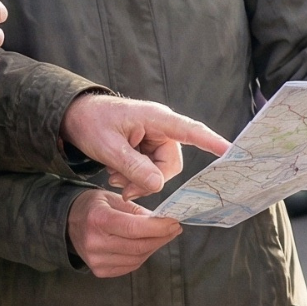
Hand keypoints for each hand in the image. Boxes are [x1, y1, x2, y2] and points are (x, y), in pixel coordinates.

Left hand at [61, 94, 229, 200]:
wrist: (75, 116)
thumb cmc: (91, 123)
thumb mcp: (108, 147)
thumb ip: (134, 167)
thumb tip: (158, 186)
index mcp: (156, 118)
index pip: (191, 131)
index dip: (212, 143)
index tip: (231, 151)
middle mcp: (162, 127)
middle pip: (171, 164)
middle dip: (149, 180)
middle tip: (124, 189)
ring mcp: (156, 137)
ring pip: (161, 171)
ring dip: (140, 180)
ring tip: (115, 178)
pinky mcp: (149, 146)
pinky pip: (152, 169)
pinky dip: (136, 177)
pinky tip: (117, 174)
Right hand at [68, 189, 183, 276]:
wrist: (67, 223)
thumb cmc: (93, 206)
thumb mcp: (113, 198)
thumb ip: (137, 210)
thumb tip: (162, 221)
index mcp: (97, 219)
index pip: (133, 228)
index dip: (158, 228)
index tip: (174, 222)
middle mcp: (94, 242)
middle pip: (138, 246)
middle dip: (161, 237)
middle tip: (175, 228)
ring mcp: (96, 260)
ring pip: (137, 259)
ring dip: (154, 247)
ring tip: (164, 235)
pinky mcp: (100, 271)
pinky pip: (130, 266)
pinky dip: (143, 256)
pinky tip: (148, 245)